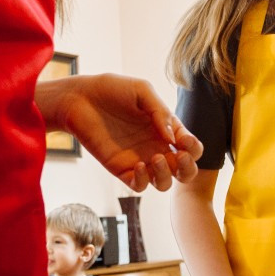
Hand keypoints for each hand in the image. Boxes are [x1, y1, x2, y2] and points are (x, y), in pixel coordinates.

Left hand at [38, 74, 203, 190]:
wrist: (80, 98)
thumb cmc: (112, 90)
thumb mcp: (142, 91)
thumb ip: (160, 111)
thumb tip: (172, 138)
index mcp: (166, 129)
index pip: (191, 147)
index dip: (193, 148)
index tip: (183, 140)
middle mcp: (156, 146)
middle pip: (184, 171)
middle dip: (188, 168)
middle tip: (179, 156)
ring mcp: (140, 159)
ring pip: (164, 183)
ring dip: (166, 175)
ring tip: (155, 158)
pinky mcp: (121, 169)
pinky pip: (139, 186)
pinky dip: (144, 180)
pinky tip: (139, 165)